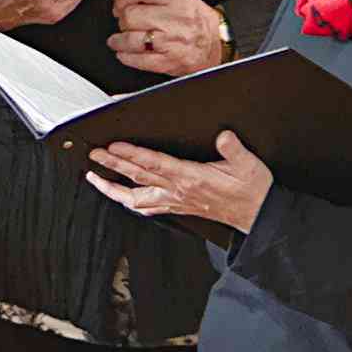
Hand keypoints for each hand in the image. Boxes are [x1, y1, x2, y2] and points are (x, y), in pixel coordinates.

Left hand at [89, 133, 272, 235]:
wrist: (258, 215)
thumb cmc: (251, 191)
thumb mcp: (248, 165)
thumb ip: (234, 149)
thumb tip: (223, 136)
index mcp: (191, 178)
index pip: (155, 164)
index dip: (133, 154)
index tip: (115, 146)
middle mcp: (179, 191)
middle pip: (138, 177)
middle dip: (113, 165)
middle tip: (94, 155)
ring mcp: (176, 201)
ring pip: (137, 197)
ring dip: (114, 188)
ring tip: (96, 179)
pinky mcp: (179, 207)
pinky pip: (148, 207)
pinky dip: (131, 202)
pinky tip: (122, 199)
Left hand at [106, 0, 237, 81]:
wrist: (216, 44)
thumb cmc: (196, 19)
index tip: (119, 3)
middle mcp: (176, 17)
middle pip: (131, 15)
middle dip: (123, 20)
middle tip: (125, 22)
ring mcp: (172, 41)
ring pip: (131, 39)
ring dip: (119, 40)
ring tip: (117, 39)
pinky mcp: (169, 61)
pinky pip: (139, 60)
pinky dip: (126, 57)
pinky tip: (124, 53)